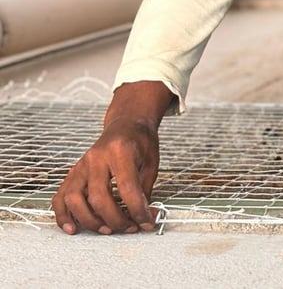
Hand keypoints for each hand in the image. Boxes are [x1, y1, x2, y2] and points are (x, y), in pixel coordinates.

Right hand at [52, 81, 172, 234]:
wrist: (126, 124)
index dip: (137, 210)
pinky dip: (63, 215)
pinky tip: (73, 228)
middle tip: (129, 227)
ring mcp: (81, 165)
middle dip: (115, 219)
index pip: (127, 187)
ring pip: (74, 199)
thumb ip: (145, 190)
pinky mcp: (73, 172)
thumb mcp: (151, 161)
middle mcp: (96, 157)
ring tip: (107, 229)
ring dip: (89, 221)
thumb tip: (145, 217)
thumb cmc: (140, 141)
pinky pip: (60, 197)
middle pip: (98, 197)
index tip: (147, 222)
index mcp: (120, 151)